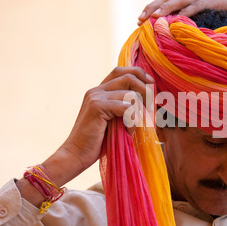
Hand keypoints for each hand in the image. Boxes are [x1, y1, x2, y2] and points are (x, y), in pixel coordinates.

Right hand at [40, 67, 153, 186]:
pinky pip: (126, 107)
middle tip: (151, 107)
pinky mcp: (97, 107)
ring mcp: (96, 97)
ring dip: (138, 112)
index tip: (151, 85)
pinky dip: (132, 120)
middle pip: (128, 76)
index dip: (139, 74)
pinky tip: (127, 131)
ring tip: (131, 127)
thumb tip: (148, 101)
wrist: (76, 155)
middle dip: (145, 89)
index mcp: (100, 91)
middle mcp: (97, 90)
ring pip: (130, 95)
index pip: (121, 71)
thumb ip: (124, 108)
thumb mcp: (114, 121)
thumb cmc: (98, 142)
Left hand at [137, 0, 226, 24]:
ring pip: (177, 1)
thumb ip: (192, 22)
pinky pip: (196, 6)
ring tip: (153, 18)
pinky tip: (177, 19)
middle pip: (166, 0)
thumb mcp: (204, 15)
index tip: (139, 20)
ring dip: (164, 9)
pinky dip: (186, 12)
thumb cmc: (224, 9)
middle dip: (151, 9)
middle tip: (140, 19)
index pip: (164, 1)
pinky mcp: (211, 1)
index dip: (150, 9)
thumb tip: (177, 37)